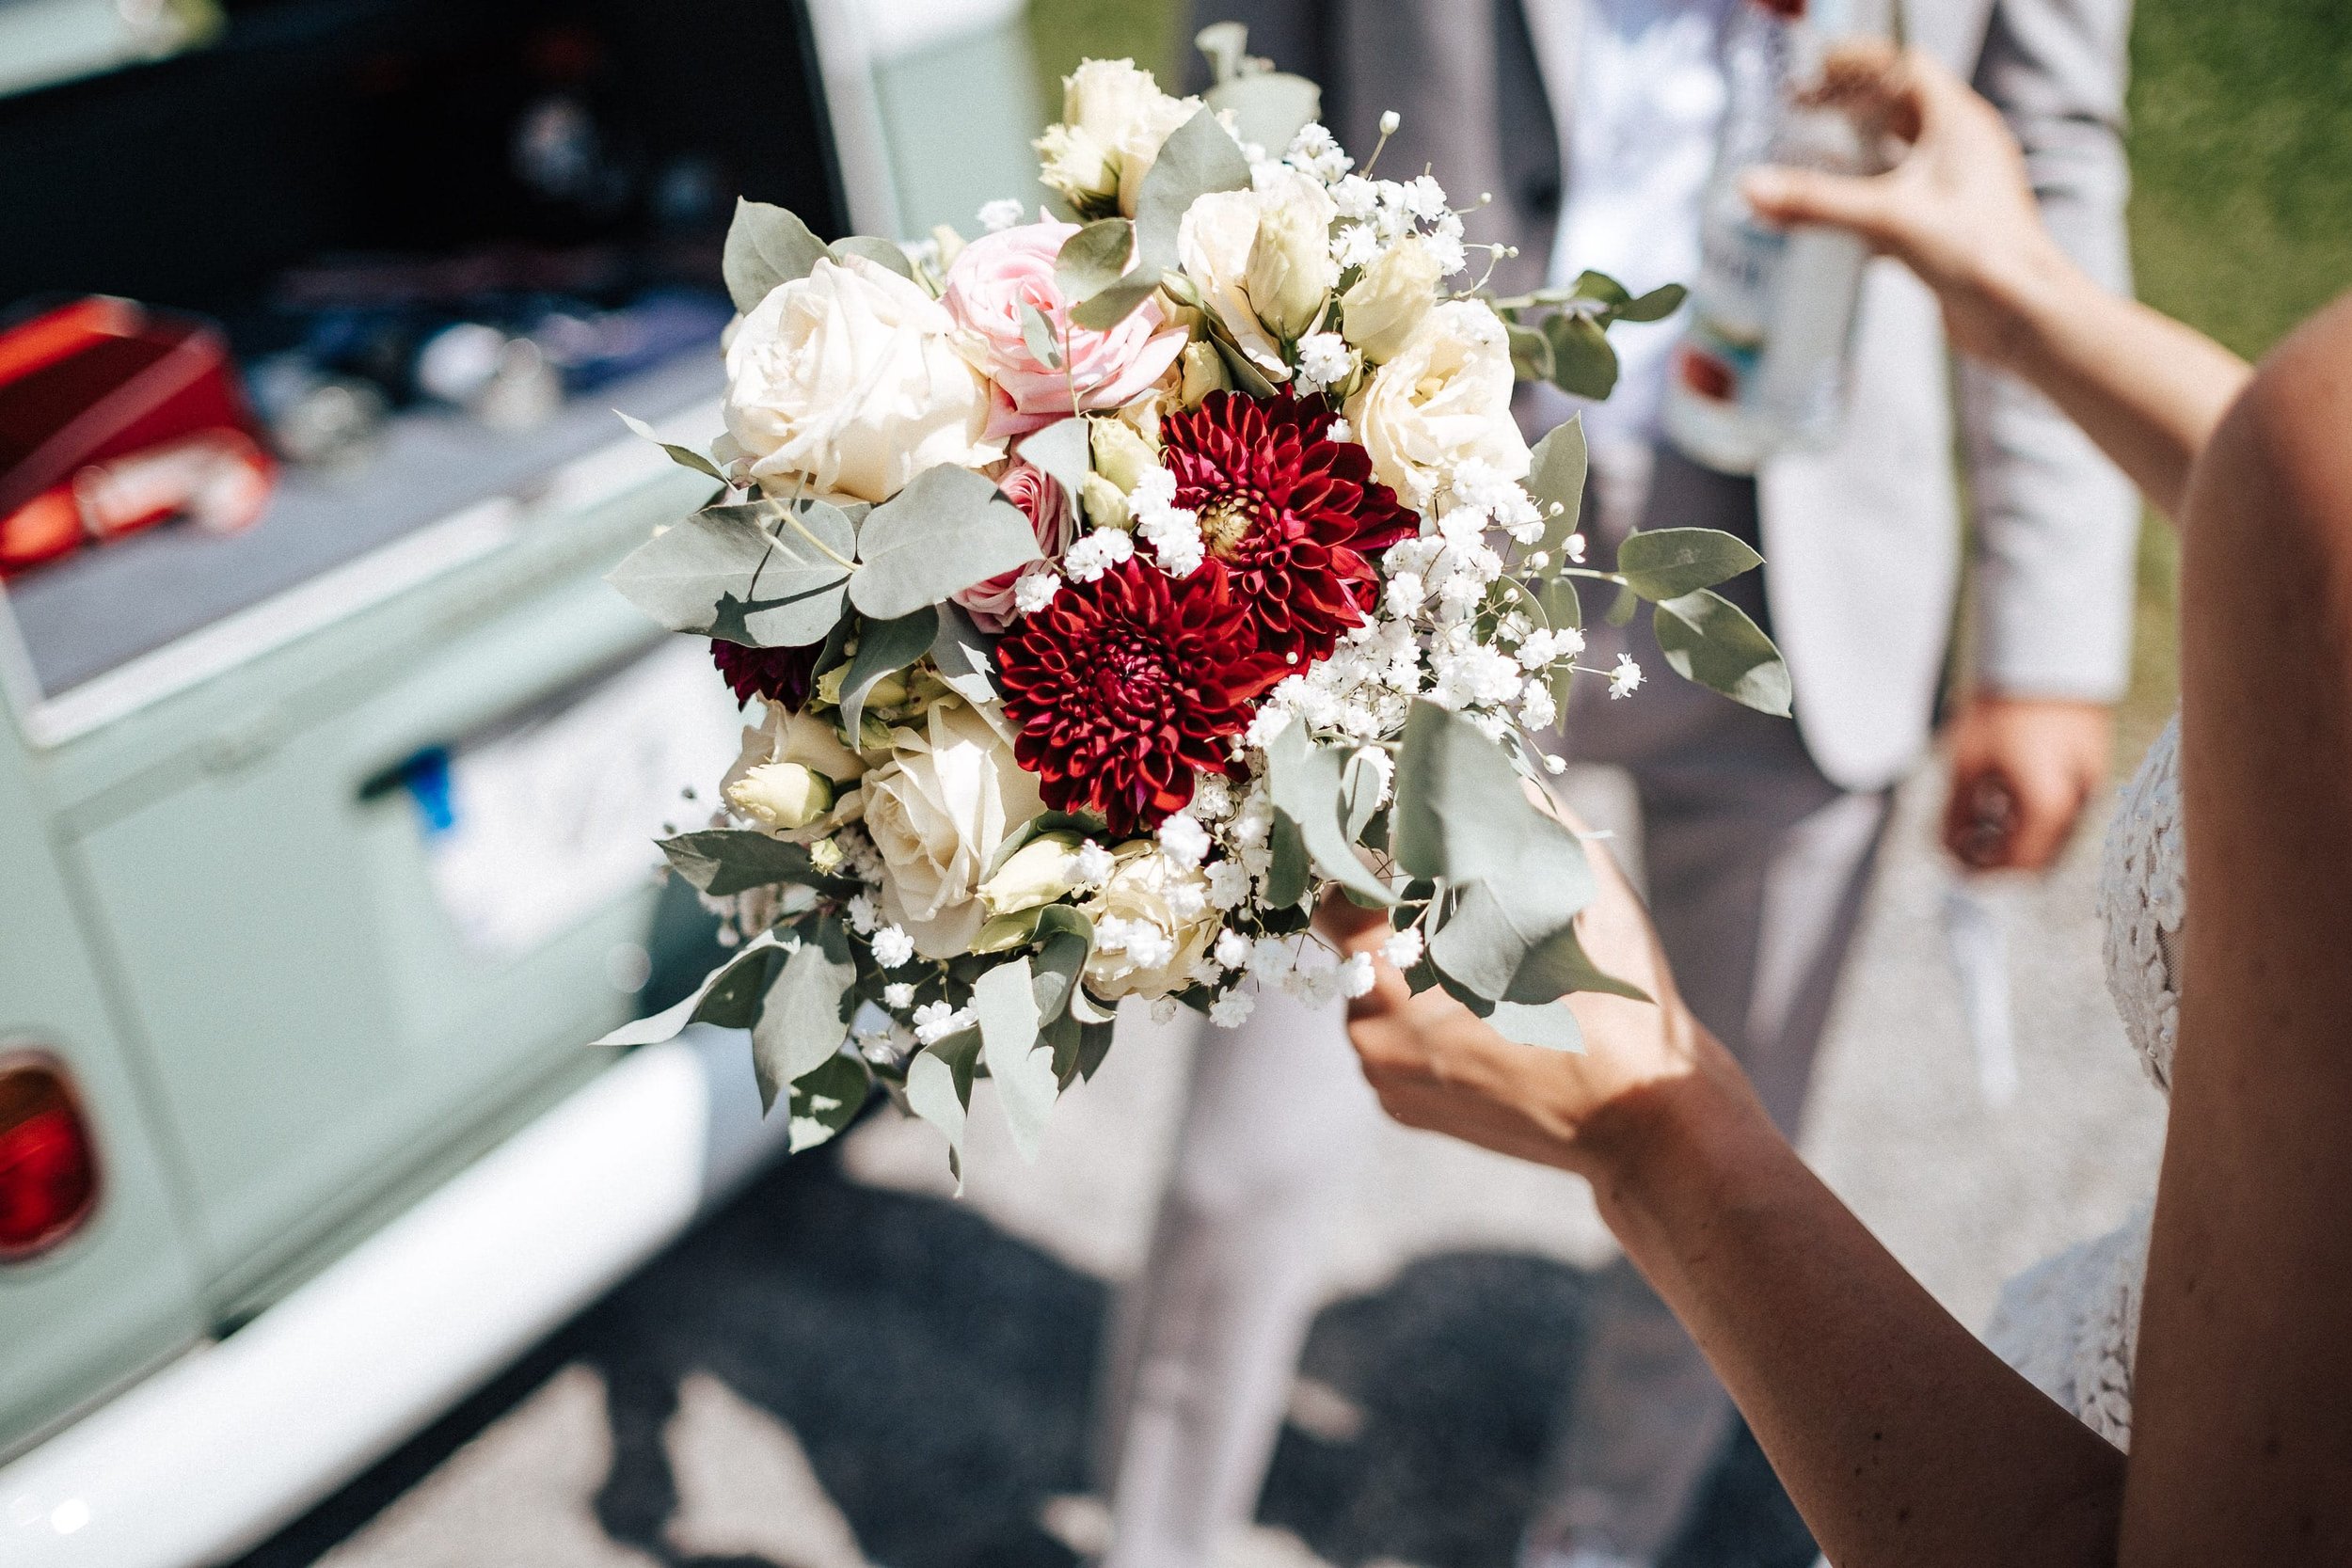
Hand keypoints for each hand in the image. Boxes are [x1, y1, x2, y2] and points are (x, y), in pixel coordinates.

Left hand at [1323, 821, 1760, 1182]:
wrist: (1643, 1118)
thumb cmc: (1609, 995)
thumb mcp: (1570, 885)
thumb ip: (1515, 812)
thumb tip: (1480, 751)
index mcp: (1388, 972)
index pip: (1332, 894)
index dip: (1362, 860)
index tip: (1398, 844)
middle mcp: (1370, 1029)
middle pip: (1353, 947)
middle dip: (1393, 919)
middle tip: (1451, 901)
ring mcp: (1385, 1078)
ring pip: (1373, 996)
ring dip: (1410, 971)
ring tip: (1481, 961)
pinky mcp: (1405, 1108)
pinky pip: (1395, 1043)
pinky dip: (1426, 1021)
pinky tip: (1487, 1014)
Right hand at [1738, 44, 2074, 366]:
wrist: (2022, 317)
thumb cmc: (1980, 253)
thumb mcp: (1887, 218)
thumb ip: (1816, 202)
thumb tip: (1751, 188)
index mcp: (1958, 123)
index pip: (1905, 67)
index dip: (1858, 62)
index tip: (1812, 70)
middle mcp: (1959, 148)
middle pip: (1895, 109)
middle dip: (1845, 106)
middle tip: (1795, 111)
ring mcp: (1952, 190)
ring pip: (1893, 158)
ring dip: (1849, 156)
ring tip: (1801, 159)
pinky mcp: (1941, 229)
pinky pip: (1892, 203)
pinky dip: (1857, 204)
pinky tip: (1824, 220)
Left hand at [1942, 693, 2112, 871]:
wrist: (2047, 652)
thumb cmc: (2000, 708)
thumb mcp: (1965, 764)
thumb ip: (1956, 816)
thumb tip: (1947, 852)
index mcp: (2048, 809)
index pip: (2016, 868)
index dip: (1981, 871)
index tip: (1954, 856)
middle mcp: (2079, 805)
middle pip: (2037, 857)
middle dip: (1998, 853)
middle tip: (1965, 832)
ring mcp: (2092, 787)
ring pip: (2052, 834)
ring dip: (2016, 833)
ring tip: (1984, 802)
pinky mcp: (2094, 768)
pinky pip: (2065, 808)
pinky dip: (2034, 811)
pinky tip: (2007, 787)